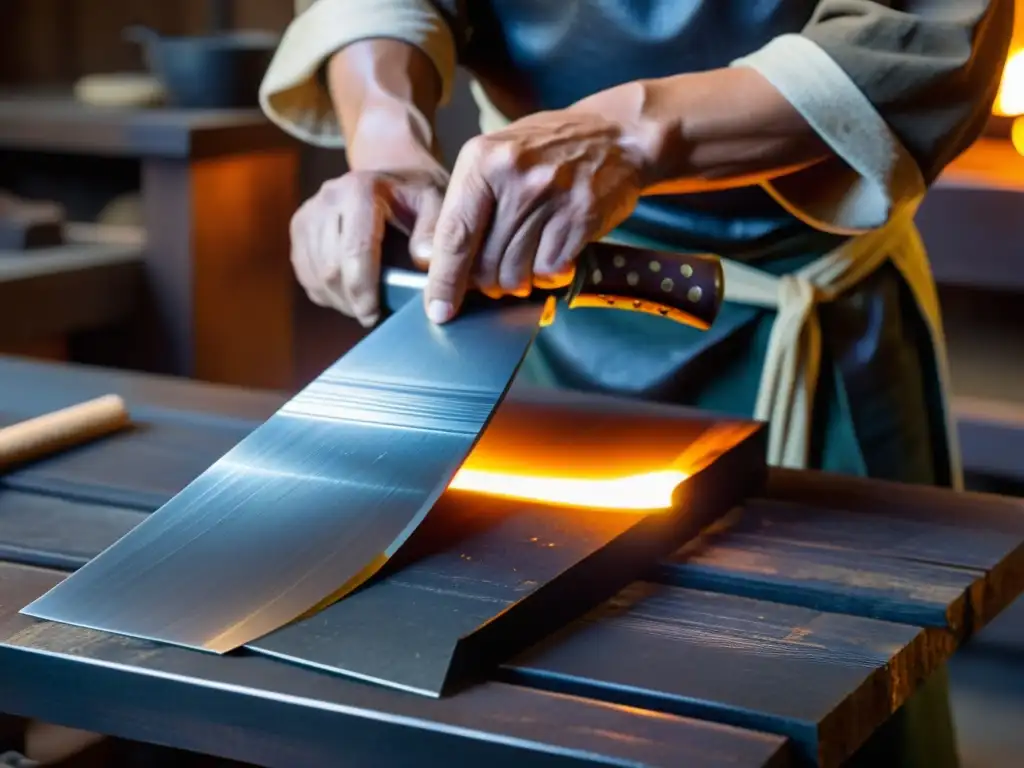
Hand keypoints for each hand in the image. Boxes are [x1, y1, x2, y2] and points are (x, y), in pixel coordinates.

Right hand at [289, 152, 448, 326]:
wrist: (391, 176)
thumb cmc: (417, 196)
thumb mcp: (436, 204)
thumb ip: (433, 231)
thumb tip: (423, 260)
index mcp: (360, 190)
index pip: (355, 250)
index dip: (363, 289)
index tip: (374, 315)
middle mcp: (328, 197)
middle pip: (331, 267)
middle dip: (352, 300)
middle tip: (374, 315)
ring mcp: (308, 212)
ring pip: (315, 275)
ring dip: (339, 300)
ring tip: (365, 306)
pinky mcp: (299, 227)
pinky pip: (306, 274)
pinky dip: (327, 292)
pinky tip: (349, 294)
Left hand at [423, 108, 646, 322]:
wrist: (615, 135)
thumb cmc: (547, 151)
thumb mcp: (498, 157)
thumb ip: (468, 204)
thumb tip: (440, 264)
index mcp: (483, 160)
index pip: (453, 235)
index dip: (444, 280)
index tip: (439, 310)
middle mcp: (515, 178)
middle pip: (484, 264)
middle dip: (487, 284)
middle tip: (495, 277)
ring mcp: (551, 197)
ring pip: (516, 274)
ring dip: (518, 281)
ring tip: (526, 262)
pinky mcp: (581, 217)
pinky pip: (550, 270)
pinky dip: (548, 273)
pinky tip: (552, 253)